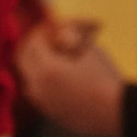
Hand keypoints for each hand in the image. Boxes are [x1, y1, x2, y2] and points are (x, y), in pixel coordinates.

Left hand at [14, 17, 126, 136]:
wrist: (113, 112)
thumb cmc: (104, 78)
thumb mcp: (90, 50)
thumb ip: (71, 38)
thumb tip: (61, 30)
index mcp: (47, 68)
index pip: (33, 42)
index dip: (42, 30)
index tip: (52, 25)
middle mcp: (37, 86)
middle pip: (23, 59)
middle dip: (34, 45)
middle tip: (48, 37)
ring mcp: (41, 101)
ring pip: (27, 76)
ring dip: (36, 62)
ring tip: (56, 55)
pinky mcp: (48, 111)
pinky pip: (37, 90)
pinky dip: (42, 78)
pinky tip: (61, 75)